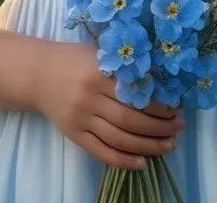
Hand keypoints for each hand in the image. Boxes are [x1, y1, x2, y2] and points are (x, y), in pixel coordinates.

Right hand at [34, 41, 185, 170]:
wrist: (37, 74)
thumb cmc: (74, 58)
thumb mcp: (99, 53)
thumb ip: (123, 65)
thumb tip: (160, 78)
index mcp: (99, 74)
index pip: (135, 94)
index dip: (158, 105)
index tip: (176, 108)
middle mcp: (90, 98)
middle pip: (130, 119)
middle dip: (159, 127)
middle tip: (179, 127)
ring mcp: (81, 119)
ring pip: (119, 139)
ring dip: (148, 145)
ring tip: (168, 145)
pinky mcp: (74, 135)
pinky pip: (101, 152)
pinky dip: (123, 161)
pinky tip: (142, 162)